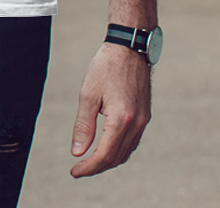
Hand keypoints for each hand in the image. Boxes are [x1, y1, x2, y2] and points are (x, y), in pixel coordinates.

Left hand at [70, 43, 151, 177]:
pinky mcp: (145, 115)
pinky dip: (119, 149)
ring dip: (109, 160)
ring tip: (90, 160)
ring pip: (126, 152)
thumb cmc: (106, 67)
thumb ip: (83, 125)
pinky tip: (107, 146)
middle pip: (116, 157)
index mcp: (121, 119)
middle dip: (97, 166)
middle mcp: (136, 123)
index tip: (74, 172)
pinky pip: (133, 141)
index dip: (88, 167)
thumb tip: (77, 152)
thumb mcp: (88, 94)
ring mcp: (143, 120)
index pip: (104, 154)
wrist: (129, 47)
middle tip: (79, 168)